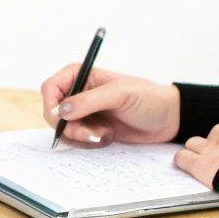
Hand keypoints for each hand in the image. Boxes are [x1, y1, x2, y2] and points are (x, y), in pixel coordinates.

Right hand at [39, 63, 180, 145]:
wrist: (167, 119)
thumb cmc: (147, 98)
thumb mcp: (119, 94)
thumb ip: (89, 101)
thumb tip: (61, 111)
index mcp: (81, 75)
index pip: (51, 87)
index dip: (51, 104)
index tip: (61, 120)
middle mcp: (78, 93)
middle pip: (54, 112)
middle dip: (70, 127)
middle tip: (90, 134)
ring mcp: (84, 113)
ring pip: (64, 130)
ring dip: (82, 137)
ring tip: (105, 134)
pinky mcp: (91, 128)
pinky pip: (76, 140)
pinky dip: (89, 143)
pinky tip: (108, 137)